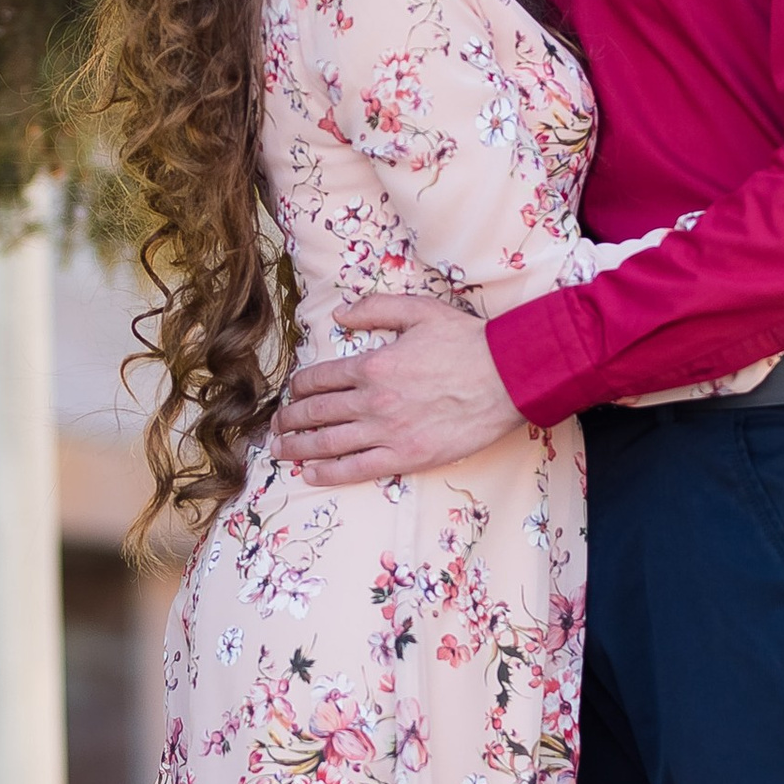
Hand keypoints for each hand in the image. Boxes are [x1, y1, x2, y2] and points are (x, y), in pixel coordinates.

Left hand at [272, 295, 523, 483]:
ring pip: (328, 443)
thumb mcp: (420, 311)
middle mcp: (372, 399)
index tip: (291, 393)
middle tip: (276, 426)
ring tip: (280, 451)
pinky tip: (309, 474)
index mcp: (373, 364)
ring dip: (297, 448)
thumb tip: (339, 312)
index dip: (298, 386)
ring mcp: (387, 431)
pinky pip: (356, 468)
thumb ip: (375, 308)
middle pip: (316, 412)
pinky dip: (328, 473)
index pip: (319, 378)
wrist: (507, 378)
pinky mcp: (406, 456)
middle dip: (289, 420)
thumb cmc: (467, 343)